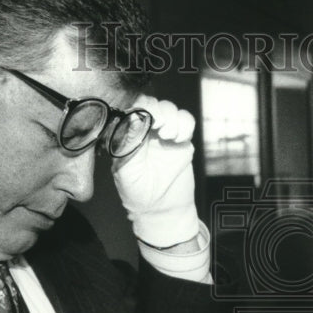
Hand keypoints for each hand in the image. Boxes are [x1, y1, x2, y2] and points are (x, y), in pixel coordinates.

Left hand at [113, 94, 197, 247]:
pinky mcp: (182, 139)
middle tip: (161, 126)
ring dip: (172, 117)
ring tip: (169, 136)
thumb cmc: (138, 193)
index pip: (131, 108)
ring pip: (169, 107)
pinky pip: (186, 120)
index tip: (147, 119)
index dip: (140, 107)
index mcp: (126, 134)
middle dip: (158, 109)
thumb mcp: (126, 170)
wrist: (163, 209)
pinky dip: (185, 124)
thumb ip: (128, 143)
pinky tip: (179, 140)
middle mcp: (145, 130)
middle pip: (151, 102)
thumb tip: (135, 117)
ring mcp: (163, 133)